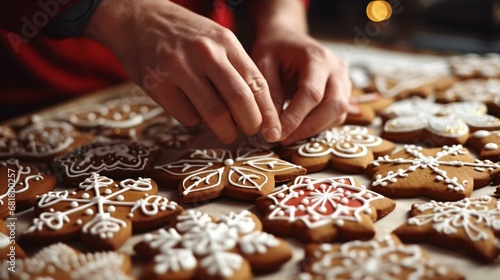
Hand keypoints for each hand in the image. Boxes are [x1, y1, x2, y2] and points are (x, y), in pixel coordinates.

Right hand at [82, 0, 280, 143]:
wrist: (138, 19)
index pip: (257, 82)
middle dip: (250, 124)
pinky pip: (186, 116)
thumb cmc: (184, 35)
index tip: (271, 129)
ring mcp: (178, 69)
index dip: (268, 112)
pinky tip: (193, 111)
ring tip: (226, 132)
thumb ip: (236, 68)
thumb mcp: (216, 40)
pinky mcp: (156, 85)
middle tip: (249, 133)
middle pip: (239, 100)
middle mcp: (204, 53)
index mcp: (225, 42)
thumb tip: (257, 110)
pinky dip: (195, 121)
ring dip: (225, 131)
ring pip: (214, 113)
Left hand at [252, 28, 350, 145]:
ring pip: (338, 114)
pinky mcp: (343, 92)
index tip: (276, 134)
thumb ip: (269, 95)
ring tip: (287, 136)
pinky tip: (298, 129)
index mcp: (318, 57)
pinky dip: (319, 126)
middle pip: (334, 106)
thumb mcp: (263, 65)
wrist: (286, 38)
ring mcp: (344, 80)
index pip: (312, 94)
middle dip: (308, 128)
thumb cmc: (274, 49)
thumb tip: (272, 129)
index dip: (295, 118)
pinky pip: (336, 115)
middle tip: (283, 139)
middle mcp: (337, 68)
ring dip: (313, 130)